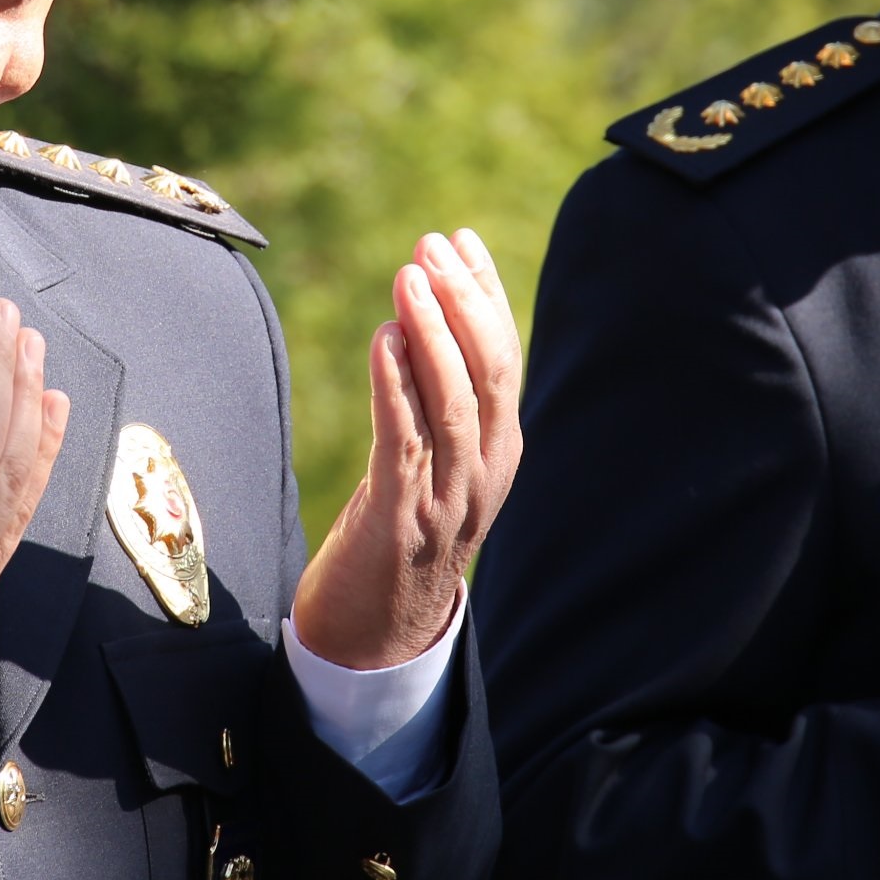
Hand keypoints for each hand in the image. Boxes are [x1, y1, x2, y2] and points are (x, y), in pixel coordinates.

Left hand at [292, 229, 520, 672]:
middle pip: (492, 373)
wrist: (374, 639)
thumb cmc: (394, 541)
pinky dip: (396, 385)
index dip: (485, 295)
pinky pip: (405, 442)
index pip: (504, 360)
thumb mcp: (429, 466)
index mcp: (498, 454)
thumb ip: (433, 406)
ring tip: (408, 276)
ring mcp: (447, 500)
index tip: (458, 241)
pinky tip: (383, 339)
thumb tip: (418, 328)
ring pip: (455, 403)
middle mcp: (483, 474)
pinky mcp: (400, 521)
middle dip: (464, 302)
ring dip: (432, 333)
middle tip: (430, 247)